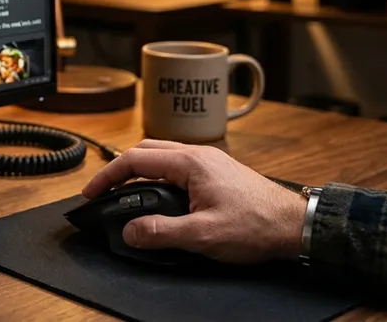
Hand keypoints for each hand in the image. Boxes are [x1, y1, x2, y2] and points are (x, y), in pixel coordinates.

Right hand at [81, 140, 306, 263]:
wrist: (295, 226)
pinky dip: (159, 174)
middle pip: (146, 150)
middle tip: (104, 190)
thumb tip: (130, 231)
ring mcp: (210, 161)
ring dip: (140, 169)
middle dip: (120, 168)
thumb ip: (161, 232)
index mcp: (190, 163)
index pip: (135, 159)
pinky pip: (178, 164)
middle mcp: (199, 154)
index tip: (91, 192)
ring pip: (162, 155)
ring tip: (126, 192)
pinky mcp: (218, 171)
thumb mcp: (203, 236)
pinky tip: (160, 194)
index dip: (107, 176)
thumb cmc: (257, 226)